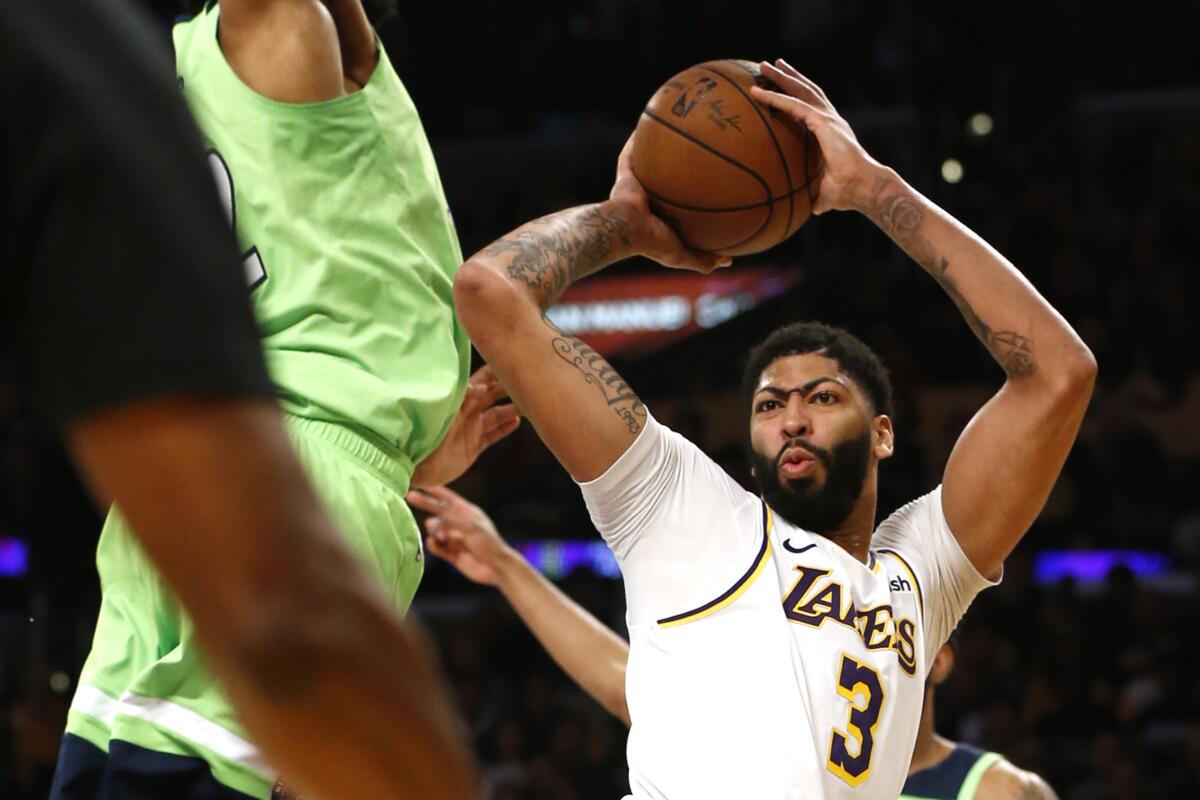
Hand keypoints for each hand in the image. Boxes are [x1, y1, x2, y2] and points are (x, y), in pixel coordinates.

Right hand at [405, 486, 513, 586]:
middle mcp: (460, 524)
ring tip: (441, 535)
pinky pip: (438, 547)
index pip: (450, 498)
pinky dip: (433, 544)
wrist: (497, 568)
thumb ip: (450, 523)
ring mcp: (455, 539)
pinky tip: (432, 542)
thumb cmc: (489, 543)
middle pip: (438, 511)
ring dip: (435, 530)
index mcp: (468, 513)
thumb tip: (428, 522)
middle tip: (409, 496)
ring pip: (436, 531)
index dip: (437, 491)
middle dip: (425, 503)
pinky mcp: (452, 554)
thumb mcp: (471, 528)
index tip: (423, 483)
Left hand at [409, 365, 519, 488]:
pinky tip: (518, 421)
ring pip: (497, 415)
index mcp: (456, 401)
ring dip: (513, 408)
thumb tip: (482, 386)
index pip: (480, 381)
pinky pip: (493, 435)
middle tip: (529, 380)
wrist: (409, 467)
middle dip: (509, 387)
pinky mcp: (472, 447)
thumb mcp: (441, 417)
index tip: (512, 361)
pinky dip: (505, 428)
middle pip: (492, 395)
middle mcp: (465, 413)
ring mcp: (470, 429)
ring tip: (531, 402)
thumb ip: (461, 401)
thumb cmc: (418, 437)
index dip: (495, 371)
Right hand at [608, 135, 731, 272]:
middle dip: (681, 164)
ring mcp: (636, 184)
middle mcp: (649, 198)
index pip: (681, 202)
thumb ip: (704, 259)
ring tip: (678, 128)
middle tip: (701, 150)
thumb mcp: (683, 254)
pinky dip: (639, 138)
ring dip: (659, 147)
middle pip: (667, 177)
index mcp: (661, 216)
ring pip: (649, 161)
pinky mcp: (624, 173)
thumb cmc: (653, 243)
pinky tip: (653, 118)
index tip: (713, 180)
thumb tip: (729, 261)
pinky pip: (632, 151)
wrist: (623, 230)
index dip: (694, 191)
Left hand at [749, 59, 887, 214]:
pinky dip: (776, 98)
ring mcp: (828, 119)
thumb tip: (806, 208)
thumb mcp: (824, 192)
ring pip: (800, 90)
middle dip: (788, 76)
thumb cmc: (848, 193)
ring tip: (763, 66)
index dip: (797, 92)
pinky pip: (794, 106)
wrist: (864, 188)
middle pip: (806, 90)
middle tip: (769, 65)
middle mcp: (831, 119)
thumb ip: (815, 195)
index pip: (812, 105)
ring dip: (781, 77)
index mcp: (831, 131)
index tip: (783, 83)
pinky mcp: (824, 124)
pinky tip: (758, 93)